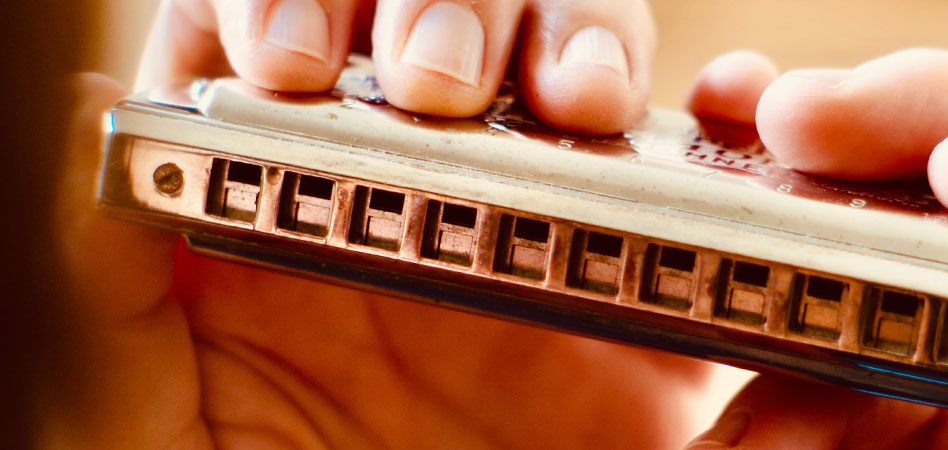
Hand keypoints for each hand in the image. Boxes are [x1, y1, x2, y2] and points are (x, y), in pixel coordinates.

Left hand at [43, 2, 714, 448]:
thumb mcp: (143, 421)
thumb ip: (109, 285)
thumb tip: (90, 114)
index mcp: (281, 218)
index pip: (289, 32)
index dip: (290, 4)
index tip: (297, 62)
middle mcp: (416, 210)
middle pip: (447, 23)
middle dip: (452, 15)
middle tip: (440, 87)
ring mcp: (539, 254)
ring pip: (576, 74)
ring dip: (582, 43)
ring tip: (576, 104)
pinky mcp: (644, 332)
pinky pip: (706, 203)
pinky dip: (726, 135)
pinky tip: (719, 117)